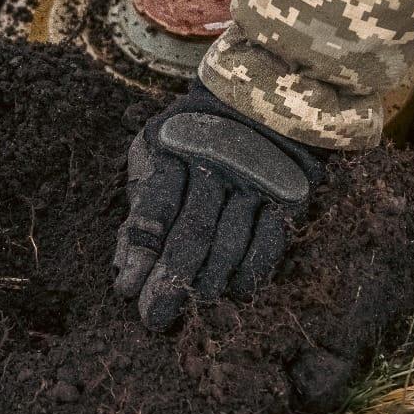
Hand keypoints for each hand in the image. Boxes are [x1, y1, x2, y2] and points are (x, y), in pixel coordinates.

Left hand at [113, 82, 326, 330]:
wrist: (260, 94)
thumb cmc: (191, 134)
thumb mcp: (154, 152)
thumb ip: (141, 206)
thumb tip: (125, 270)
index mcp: (174, 148)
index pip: (154, 208)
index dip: (140, 252)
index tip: (126, 291)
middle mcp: (216, 163)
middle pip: (192, 233)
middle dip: (170, 282)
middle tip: (153, 319)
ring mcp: (256, 179)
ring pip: (230, 243)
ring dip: (208, 282)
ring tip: (191, 306)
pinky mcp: (288, 193)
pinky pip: (270, 243)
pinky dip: (250, 272)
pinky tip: (232, 289)